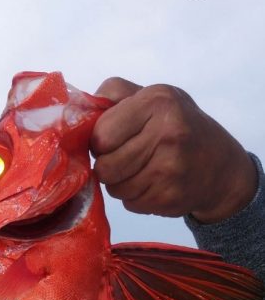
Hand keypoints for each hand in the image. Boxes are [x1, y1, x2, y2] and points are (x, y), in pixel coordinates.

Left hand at [90, 77, 257, 222]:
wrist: (221, 167)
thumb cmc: (178, 127)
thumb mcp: (153, 97)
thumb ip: (114, 95)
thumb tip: (77, 111)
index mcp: (157, 102)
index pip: (101, 134)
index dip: (99, 142)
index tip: (110, 141)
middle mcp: (166, 134)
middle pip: (105, 166)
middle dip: (107, 166)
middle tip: (124, 158)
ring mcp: (170, 169)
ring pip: (115, 188)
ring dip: (120, 183)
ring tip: (141, 170)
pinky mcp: (170, 198)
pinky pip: (130, 204)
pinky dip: (135, 198)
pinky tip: (153, 184)